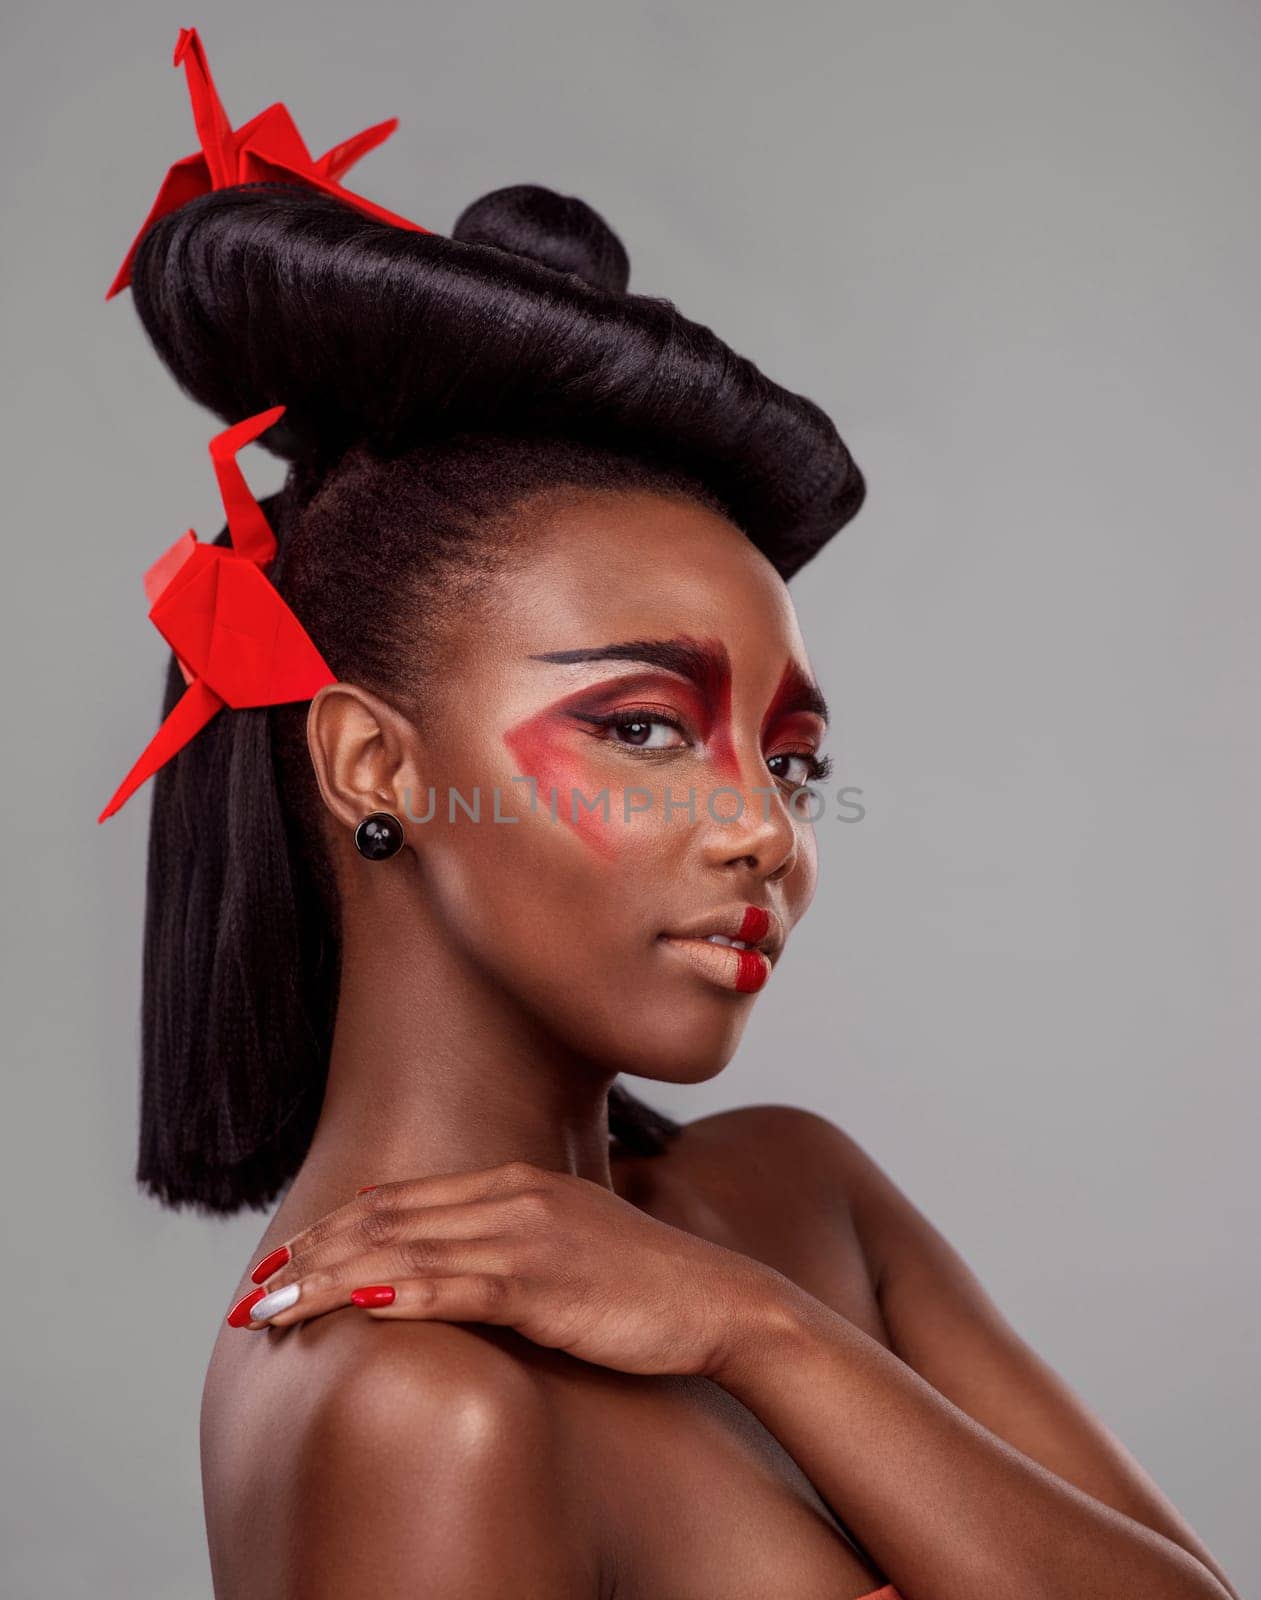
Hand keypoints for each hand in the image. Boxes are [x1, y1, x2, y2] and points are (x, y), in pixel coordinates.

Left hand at [229, 1160, 790, 1378]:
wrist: (718, 1299)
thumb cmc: (640, 1282)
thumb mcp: (562, 1245)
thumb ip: (499, 1239)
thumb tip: (428, 1255)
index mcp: (512, 1184)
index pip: (398, 1201)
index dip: (331, 1228)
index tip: (281, 1258)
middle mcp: (512, 1198)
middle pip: (387, 1221)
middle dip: (311, 1255)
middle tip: (252, 1289)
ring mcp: (528, 1237)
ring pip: (407, 1252)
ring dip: (330, 1281)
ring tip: (274, 1306)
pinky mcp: (546, 1284)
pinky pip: (460, 1288)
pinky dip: (403, 1294)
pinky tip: (359, 1305)